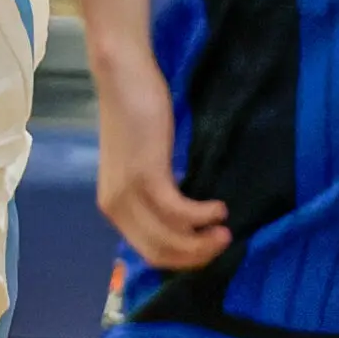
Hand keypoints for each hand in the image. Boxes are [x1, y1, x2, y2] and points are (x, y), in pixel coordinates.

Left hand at [92, 42, 230, 272]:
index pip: (149, 253)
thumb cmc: (136, 114)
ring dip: (203, 241)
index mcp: (114, 208)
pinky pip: (179, 213)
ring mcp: (129, 193)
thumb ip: (154, 192)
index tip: (209, 248)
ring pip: (170, 239)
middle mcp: (115, 207)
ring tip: (225, 227)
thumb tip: (183, 219)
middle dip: (197, 256)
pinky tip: (219, 208)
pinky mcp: (146, 175)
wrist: (122, 77)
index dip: (184, 260)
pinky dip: (202, 216)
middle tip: (224, 241)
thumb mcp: (141, 164)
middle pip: (160, 254)